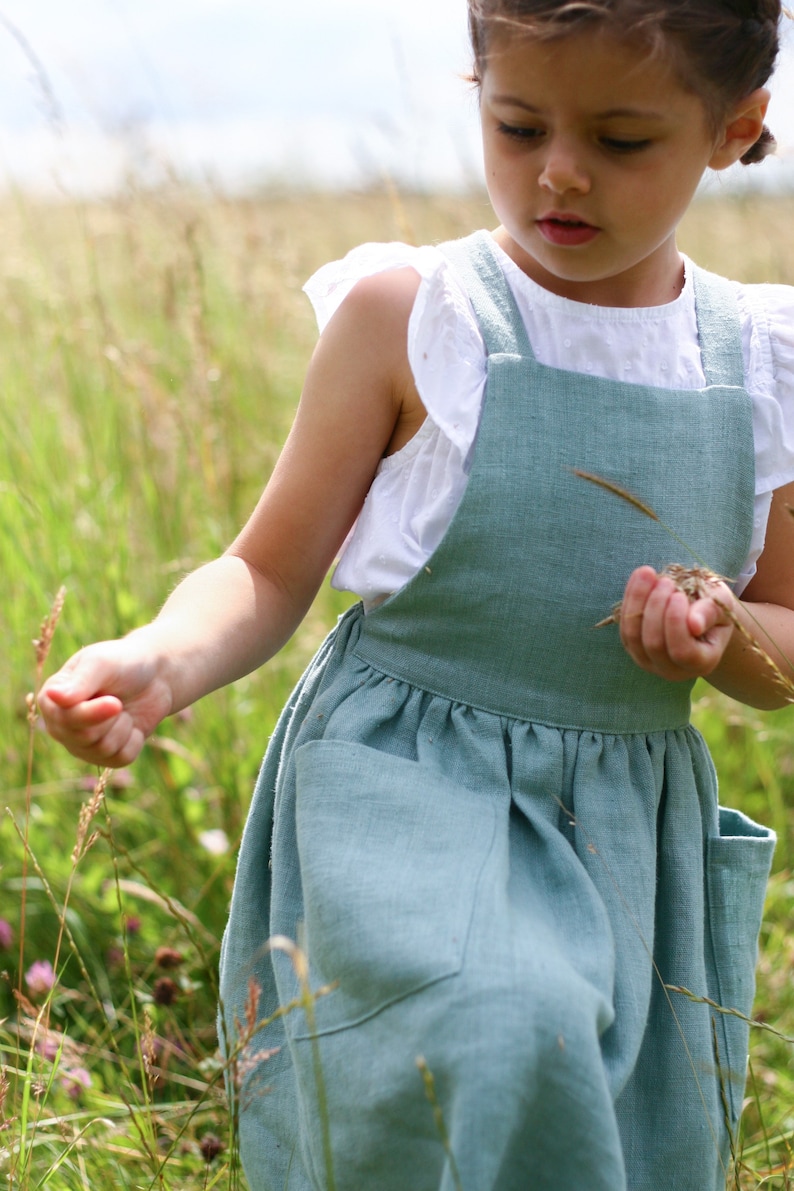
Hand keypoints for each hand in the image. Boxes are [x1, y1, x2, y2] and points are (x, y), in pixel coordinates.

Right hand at [38, 633, 172, 767]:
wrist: (155, 675)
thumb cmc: (123, 663)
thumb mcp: (102, 664)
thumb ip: (79, 681)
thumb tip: (52, 696)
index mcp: (51, 699)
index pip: (65, 720)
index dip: (92, 714)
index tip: (115, 701)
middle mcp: (61, 725)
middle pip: (85, 737)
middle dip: (111, 717)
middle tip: (118, 700)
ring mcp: (81, 744)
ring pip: (104, 749)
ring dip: (124, 726)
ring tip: (123, 708)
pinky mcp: (105, 756)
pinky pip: (121, 758)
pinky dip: (135, 739)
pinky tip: (132, 723)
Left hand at [619, 566, 735, 682]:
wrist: (699, 612)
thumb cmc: (714, 608)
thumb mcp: (721, 605)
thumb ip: (710, 612)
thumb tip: (694, 624)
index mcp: (702, 663)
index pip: (682, 652)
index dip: (676, 623)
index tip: (679, 595)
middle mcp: (673, 670)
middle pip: (654, 643)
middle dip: (656, 608)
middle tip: (666, 581)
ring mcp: (648, 662)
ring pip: (633, 635)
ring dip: (638, 600)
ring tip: (649, 574)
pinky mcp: (632, 647)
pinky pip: (624, 625)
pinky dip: (630, 599)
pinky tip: (640, 577)